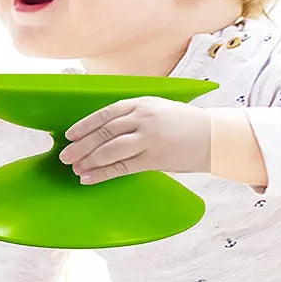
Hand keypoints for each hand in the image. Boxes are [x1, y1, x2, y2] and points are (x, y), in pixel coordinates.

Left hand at [58, 97, 211, 184]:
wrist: (215, 137)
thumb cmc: (185, 124)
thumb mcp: (158, 110)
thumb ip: (134, 115)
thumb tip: (106, 129)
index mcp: (142, 103)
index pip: (105, 113)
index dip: (84, 125)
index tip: (69, 135)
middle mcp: (143, 119)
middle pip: (103, 132)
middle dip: (81, 145)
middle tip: (65, 155)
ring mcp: (148, 139)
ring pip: (109, 150)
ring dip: (88, 160)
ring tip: (75, 168)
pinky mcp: (154, 159)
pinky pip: (121, 167)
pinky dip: (102, 173)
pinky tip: (89, 178)